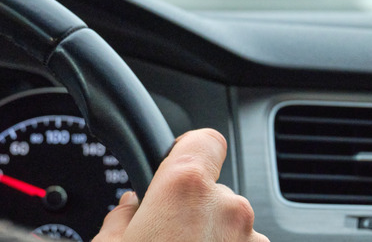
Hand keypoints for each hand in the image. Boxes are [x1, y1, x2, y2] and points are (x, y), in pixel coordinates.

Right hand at [93, 129, 268, 241]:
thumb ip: (120, 219)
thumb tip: (128, 210)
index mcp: (187, 189)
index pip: (205, 140)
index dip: (190, 150)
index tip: (175, 165)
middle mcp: (228, 209)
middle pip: (213, 191)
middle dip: (192, 210)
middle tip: (163, 238)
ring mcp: (250, 240)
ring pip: (228, 226)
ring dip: (210, 238)